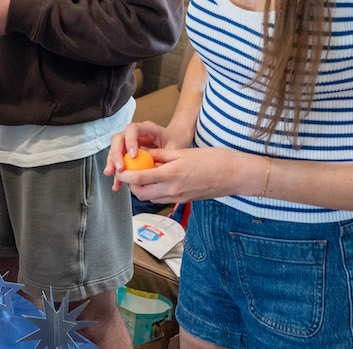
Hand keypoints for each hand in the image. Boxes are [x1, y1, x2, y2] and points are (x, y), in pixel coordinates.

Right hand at [105, 121, 181, 189]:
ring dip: (112, 164)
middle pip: (118, 138)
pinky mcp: (128, 153)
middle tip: (119, 168)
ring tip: (114, 177)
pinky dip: (117, 172)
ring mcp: (130, 143)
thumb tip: (153, 170)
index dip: (130, 140)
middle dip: (116, 154)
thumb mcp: (174, 148)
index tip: (133, 156)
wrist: (175, 140)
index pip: (133, 129)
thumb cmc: (175, 141)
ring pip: (115, 149)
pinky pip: (119, 161)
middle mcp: (135, 134)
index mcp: (147, 128)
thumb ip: (164, 157)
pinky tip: (117, 183)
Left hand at [117, 145, 255, 204]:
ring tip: (143, 176)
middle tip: (129, 174)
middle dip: (131, 186)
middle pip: (142, 193)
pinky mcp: (184, 201)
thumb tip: (145, 154)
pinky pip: (163, 199)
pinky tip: (158, 181)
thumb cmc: (213, 159)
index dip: (125, 175)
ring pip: (152, 199)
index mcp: (172, 174)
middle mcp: (173, 190)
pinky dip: (155, 192)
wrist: (234, 175)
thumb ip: (162, 155)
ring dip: (143, 190)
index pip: (140, 178)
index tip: (119, 170)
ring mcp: (179, 198)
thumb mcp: (183, 152)